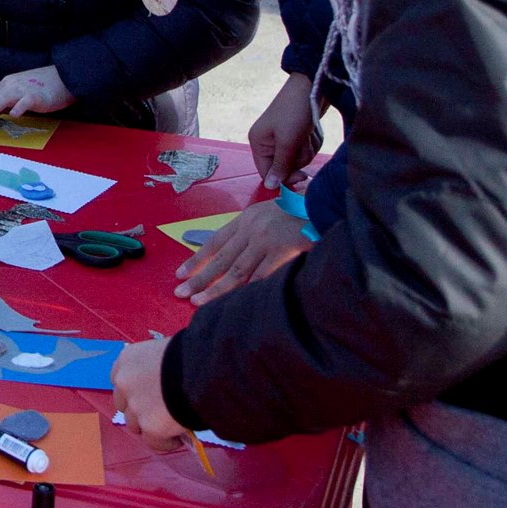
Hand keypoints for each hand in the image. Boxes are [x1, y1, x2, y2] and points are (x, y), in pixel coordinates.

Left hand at [0, 66, 74, 130]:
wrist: (63, 78)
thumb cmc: (41, 87)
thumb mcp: (19, 91)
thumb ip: (7, 100)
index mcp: (6, 84)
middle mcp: (12, 85)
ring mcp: (23, 90)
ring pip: (3, 99)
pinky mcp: (36, 96)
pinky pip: (25, 101)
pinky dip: (19, 108)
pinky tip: (14, 115)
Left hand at [109, 337, 188, 451]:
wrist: (204, 369)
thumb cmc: (192, 354)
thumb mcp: (167, 350)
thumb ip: (158, 366)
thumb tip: (166, 379)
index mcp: (128, 359)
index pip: (119, 379)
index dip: (133, 389)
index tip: (147, 394)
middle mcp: (125, 383)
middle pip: (124, 404)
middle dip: (138, 410)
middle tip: (159, 412)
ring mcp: (136, 407)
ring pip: (136, 425)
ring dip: (150, 426)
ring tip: (171, 427)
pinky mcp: (150, 427)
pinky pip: (154, 442)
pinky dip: (165, 442)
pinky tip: (178, 439)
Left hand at [173, 198, 311, 305]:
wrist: (325, 203)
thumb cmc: (300, 211)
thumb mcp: (269, 213)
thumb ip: (252, 232)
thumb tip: (231, 254)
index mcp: (246, 218)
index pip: (215, 242)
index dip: (196, 259)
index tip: (181, 274)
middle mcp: (252, 228)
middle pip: (220, 259)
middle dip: (198, 278)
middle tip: (180, 293)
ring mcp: (267, 239)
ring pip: (236, 271)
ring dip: (216, 290)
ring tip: (198, 302)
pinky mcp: (284, 250)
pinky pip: (262, 276)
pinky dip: (248, 291)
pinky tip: (235, 304)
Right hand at [248, 73, 322, 190]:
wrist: (313, 86)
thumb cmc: (295, 112)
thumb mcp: (287, 142)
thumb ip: (280, 166)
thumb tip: (269, 187)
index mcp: (258, 142)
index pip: (267, 172)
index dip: (284, 177)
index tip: (302, 176)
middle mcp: (268, 142)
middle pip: (285, 166)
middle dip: (299, 156)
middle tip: (303, 142)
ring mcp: (283, 137)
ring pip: (298, 158)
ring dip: (307, 148)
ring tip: (307, 131)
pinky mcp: (297, 133)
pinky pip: (305, 148)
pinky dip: (312, 141)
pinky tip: (312, 129)